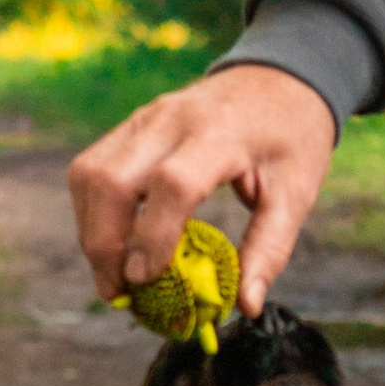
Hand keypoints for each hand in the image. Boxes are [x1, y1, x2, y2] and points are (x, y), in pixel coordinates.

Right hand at [68, 62, 337, 316]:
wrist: (279, 78)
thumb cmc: (290, 139)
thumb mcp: (295, 195)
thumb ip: (268, 250)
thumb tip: (246, 307)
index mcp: (221, 134)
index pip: (172, 184)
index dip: (152, 237)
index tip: (146, 281)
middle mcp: (171, 120)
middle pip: (110, 179)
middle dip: (104, 244)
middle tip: (119, 292)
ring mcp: (144, 118)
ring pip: (89, 174)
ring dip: (91, 230)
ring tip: (112, 275)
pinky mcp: (130, 125)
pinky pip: (91, 168)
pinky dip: (92, 211)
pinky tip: (114, 241)